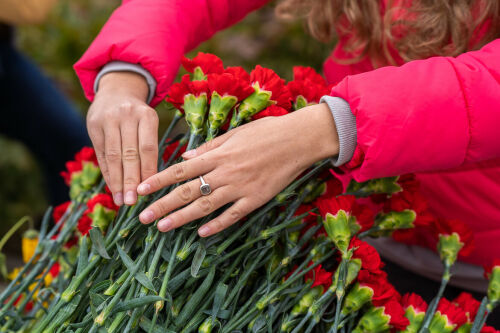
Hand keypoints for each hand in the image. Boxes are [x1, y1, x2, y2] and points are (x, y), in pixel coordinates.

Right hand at [87, 72, 158, 205]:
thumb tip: (151, 182)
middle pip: (129, 154)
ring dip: (117, 181)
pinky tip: (113, 188)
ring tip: (121, 200)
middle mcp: (127, 116)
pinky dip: (107, 174)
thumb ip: (149, 147)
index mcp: (146, 116)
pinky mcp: (93, 125)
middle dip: (131, 180)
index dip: (148, 171)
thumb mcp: (149, 123)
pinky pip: (101, 154)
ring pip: (113, 156)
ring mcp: (108, 120)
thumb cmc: (138, 115)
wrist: (117, 90)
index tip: (148, 191)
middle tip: (132, 202)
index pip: (148, 148)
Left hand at [137, 103, 338, 236]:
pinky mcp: (255, 199)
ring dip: (182, 218)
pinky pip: (232, 215)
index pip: (180, 170)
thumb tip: (185, 157)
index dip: (158, 181)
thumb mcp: (235, 133)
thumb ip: (209, 147)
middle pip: (187, 191)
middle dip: (162, 205)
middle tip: (142, 218)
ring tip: (162, 227)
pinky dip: (217, 225)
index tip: (141, 190)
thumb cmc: (266, 132)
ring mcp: (239, 188)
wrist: (298, 140)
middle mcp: (224, 172)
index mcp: (217, 155)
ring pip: (205, 206)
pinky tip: (201, 234)